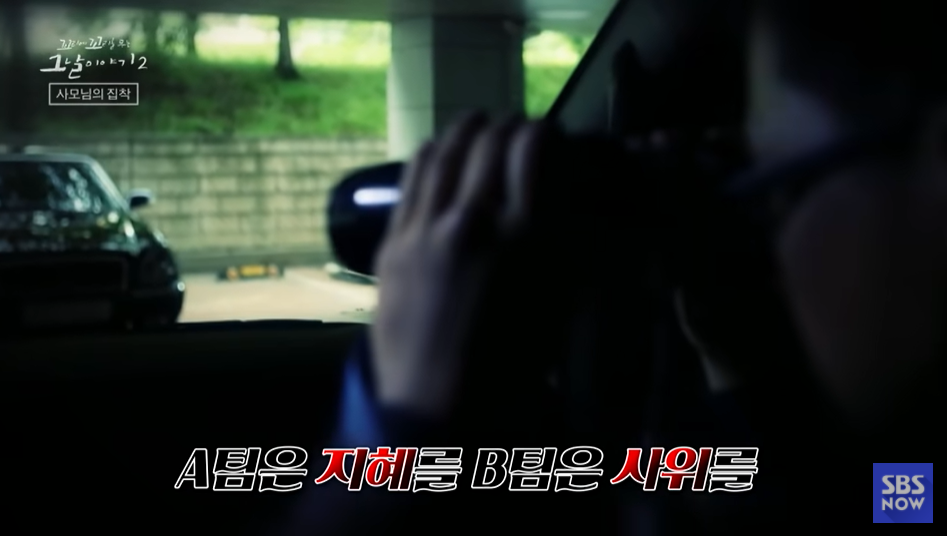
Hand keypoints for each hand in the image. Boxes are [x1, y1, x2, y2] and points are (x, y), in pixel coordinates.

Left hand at [370, 113, 547, 418]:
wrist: (438, 411)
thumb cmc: (513, 370)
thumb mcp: (559, 304)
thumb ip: (566, 242)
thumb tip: (567, 195)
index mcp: (528, 240)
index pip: (534, 147)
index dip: (544, 131)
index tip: (550, 139)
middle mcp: (476, 223)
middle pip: (491, 140)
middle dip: (510, 126)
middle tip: (517, 134)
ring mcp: (427, 231)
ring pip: (446, 150)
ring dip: (468, 129)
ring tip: (479, 125)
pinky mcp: (393, 243)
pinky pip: (412, 179)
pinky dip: (432, 153)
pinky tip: (442, 150)